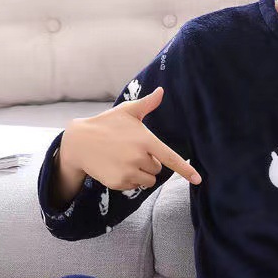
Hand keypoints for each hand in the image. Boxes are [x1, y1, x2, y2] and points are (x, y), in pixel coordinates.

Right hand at [61, 86, 200, 190]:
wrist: (78, 142)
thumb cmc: (106, 124)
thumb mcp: (127, 112)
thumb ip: (147, 104)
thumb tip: (161, 91)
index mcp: (145, 140)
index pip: (170, 158)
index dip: (185, 170)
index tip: (198, 179)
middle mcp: (138, 157)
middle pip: (157, 169)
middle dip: (148, 162)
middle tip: (130, 151)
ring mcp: (128, 171)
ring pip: (148, 180)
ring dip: (141, 173)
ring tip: (124, 160)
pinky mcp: (118, 182)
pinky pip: (134, 186)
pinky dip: (129, 180)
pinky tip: (116, 167)